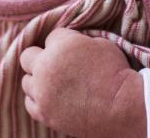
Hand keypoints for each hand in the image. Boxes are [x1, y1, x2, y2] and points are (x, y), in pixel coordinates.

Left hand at [19, 28, 145, 137]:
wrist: (122, 107)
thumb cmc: (116, 73)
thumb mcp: (102, 44)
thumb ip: (79, 41)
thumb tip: (71, 43)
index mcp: (61, 46)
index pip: (51, 36)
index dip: (64, 42)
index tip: (74, 50)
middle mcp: (45, 68)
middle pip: (28, 56)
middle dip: (40, 57)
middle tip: (56, 64)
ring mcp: (42, 93)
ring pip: (27, 81)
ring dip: (38, 79)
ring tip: (54, 83)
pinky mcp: (44, 113)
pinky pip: (30, 103)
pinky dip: (38, 99)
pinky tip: (51, 98)